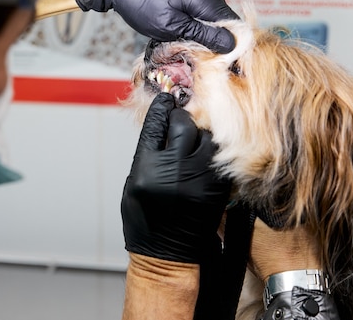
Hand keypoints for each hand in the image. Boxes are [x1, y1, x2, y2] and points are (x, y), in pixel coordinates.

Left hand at [72, 0, 239, 52]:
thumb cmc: (140, 1)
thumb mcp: (170, 25)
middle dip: (216, 47)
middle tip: (198, 63)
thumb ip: (202, 36)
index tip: (222, 70)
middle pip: (226, 28)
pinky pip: (201, 19)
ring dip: (203, 41)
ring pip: (213, 25)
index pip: (236, 29)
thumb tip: (232, 45)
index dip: (232, 51)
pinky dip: (193, 32)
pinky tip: (179, 39)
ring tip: (184, 51)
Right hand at [121, 93, 230, 262]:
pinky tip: (205, 153)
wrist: (166, 254)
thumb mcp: (133, 183)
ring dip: (199, 134)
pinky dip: (212, 151)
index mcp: (147, 169)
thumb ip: (147, 153)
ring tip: (192, 138)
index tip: (165, 99)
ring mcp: (199, 180)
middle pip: (184, 125)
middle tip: (178, 119)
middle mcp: (174, 172)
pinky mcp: (217, 189)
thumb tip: (160, 126)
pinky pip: (219, 157)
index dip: (161, 108)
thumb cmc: (144, 220)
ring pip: (207, 137)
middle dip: (180, 118)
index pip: (156, 125)